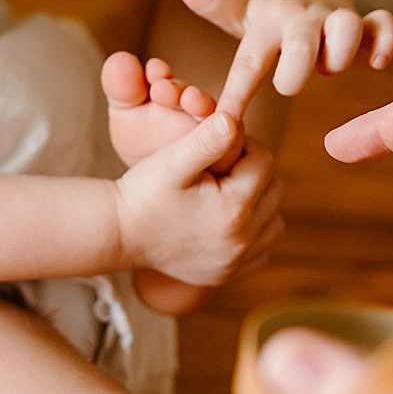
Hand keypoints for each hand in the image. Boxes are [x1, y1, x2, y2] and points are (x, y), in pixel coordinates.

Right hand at [114, 111, 282, 286]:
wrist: (118, 234)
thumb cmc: (143, 192)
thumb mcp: (171, 161)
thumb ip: (206, 139)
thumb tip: (234, 120)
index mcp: (233, 209)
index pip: (265, 161)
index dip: (245, 146)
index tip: (218, 148)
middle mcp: (242, 240)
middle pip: (274, 189)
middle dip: (252, 173)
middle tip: (219, 170)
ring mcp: (238, 261)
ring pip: (273, 218)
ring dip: (256, 201)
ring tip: (223, 193)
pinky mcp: (231, 274)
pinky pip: (263, 246)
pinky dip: (252, 231)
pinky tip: (223, 219)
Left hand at [171, 0, 392, 121]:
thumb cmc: (263, 9)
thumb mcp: (233, 6)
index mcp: (269, 22)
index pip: (250, 60)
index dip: (237, 94)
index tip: (224, 123)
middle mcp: (304, 18)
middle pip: (303, 41)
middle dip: (298, 65)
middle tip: (287, 86)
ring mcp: (336, 18)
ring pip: (348, 27)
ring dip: (341, 50)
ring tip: (329, 67)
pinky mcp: (365, 24)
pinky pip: (384, 26)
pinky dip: (386, 40)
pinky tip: (377, 63)